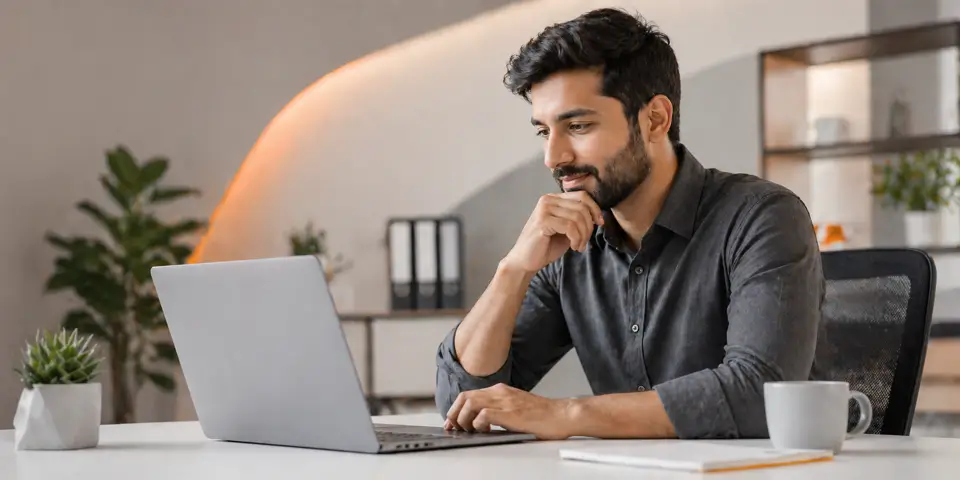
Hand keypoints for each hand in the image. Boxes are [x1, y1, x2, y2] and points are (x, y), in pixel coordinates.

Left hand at [443, 383, 574, 439]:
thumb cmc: (542, 414)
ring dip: (464, 419)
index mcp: (500, 390)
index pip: (468, 395)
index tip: (452, 423)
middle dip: (454, 414)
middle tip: (456, 429)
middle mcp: (500, 392)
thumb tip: (480, 421)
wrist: (562, 415)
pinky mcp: (511, 413)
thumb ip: (499, 409)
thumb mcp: (516, 406)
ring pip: (470, 404)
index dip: (456, 409)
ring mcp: (505, 401)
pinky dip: (478, 423)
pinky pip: (484, 414)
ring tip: (470, 431)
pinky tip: (484, 430)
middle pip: (464, 397)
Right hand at [502, 191, 602, 272]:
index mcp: (554, 198)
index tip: (600, 223)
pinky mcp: (543, 221)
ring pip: (578, 217)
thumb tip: (598, 215)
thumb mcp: (566, 229)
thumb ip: (577, 218)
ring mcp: (544, 209)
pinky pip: (570, 226)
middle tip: (585, 241)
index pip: (582, 195)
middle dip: (589, 226)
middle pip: (582, 206)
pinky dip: (577, 238)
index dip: (595, 209)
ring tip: (579, 246)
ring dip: (583, 235)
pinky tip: (574, 247)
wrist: (525, 261)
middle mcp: (548, 200)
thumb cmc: (546, 246)